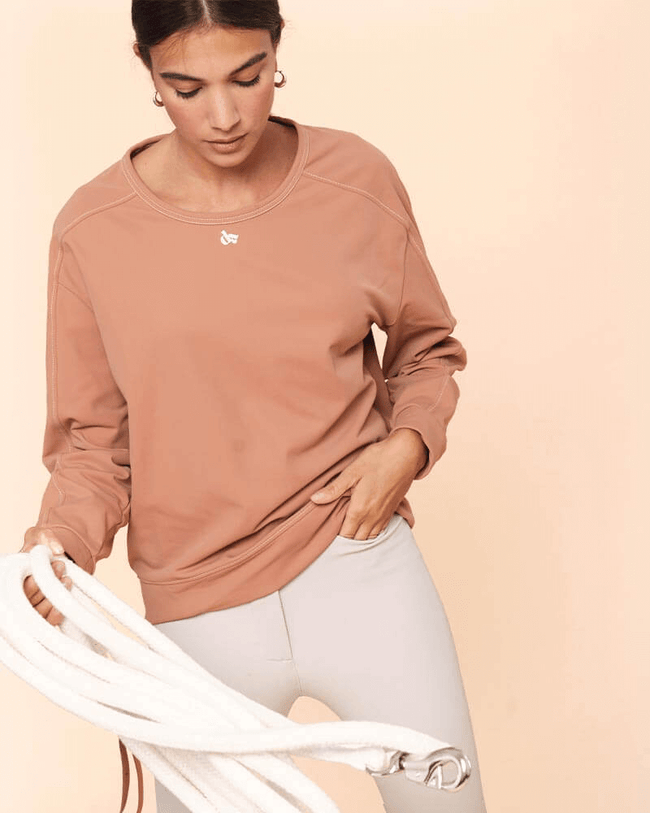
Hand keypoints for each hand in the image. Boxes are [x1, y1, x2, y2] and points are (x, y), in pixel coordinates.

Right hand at [21, 526, 73, 626]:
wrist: (54, 556)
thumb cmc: (41, 546)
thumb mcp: (42, 535)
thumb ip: (47, 538)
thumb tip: (58, 550)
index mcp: (12, 575)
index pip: (17, 587)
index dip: (33, 582)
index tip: (52, 566)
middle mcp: (17, 593)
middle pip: (28, 599)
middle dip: (47, 584)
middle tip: (61, 566)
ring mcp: (29, 604)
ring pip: (37, 611)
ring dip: (53, 597)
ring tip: (67, 579)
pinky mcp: (43, 613)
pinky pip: (46, 621)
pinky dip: (56, 613)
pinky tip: (64, 599)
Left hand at [309, 429, 427, 538]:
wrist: (407, 454)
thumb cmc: (378, 460)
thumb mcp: (352, 472)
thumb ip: (334, 489)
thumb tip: (314, 499)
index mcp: (360, 509)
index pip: (345, 535)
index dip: (336, 536)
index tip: (328, 531)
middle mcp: (373, 517)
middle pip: (357, 539)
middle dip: (347, 538)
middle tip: (336, 530)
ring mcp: (384, 515)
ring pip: (370, 537)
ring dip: (360, 536)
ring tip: (350, 529)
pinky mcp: (393, 510)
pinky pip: (381, 530)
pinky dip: (372, 531)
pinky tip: (366, 525)